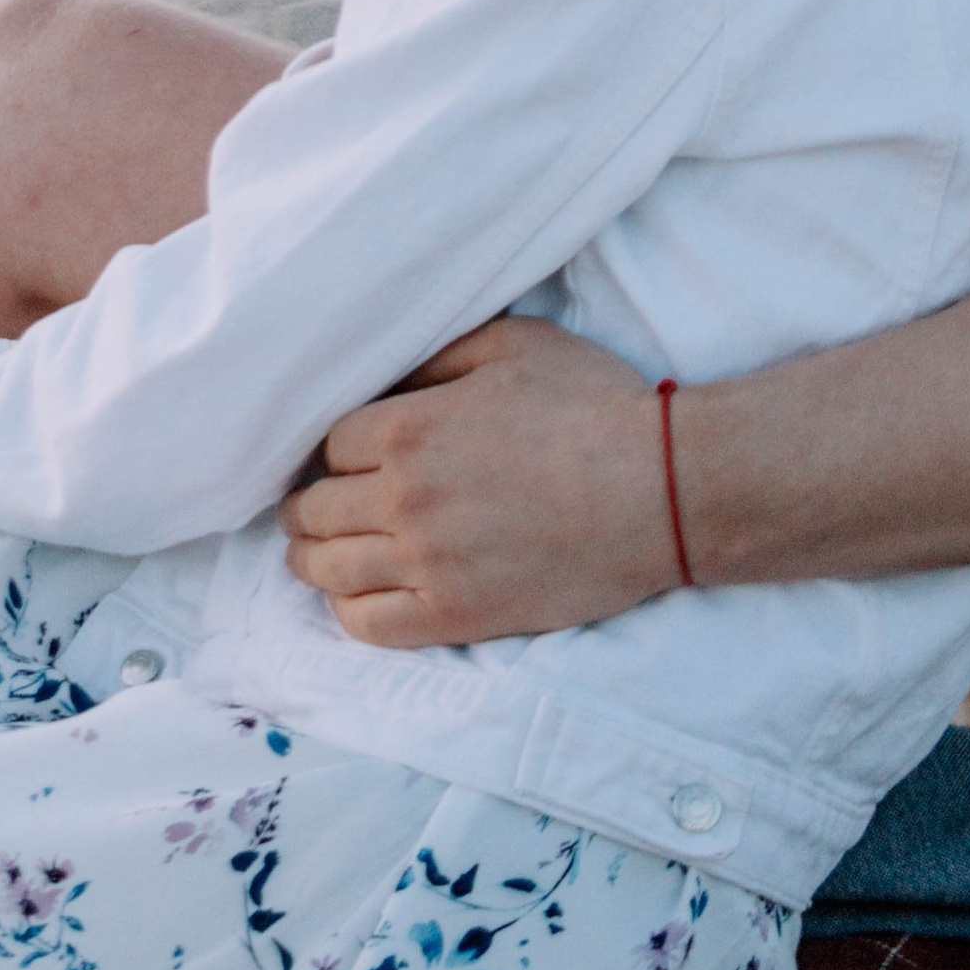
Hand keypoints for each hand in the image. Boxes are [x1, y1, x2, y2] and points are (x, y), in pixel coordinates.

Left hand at [279, 316, 675, 647]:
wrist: (660, 491)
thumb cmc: (593, 405)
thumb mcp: (510, 343)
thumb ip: (436, 355)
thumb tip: (385, 375)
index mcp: (409, 428)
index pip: (330, 444)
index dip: (336, 450)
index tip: (344, 459)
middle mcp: (404, 498)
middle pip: (316, 508)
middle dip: (309, 505)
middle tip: (312, 507)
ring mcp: (428, 563)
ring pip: (329, 570)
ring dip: (311, 559)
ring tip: (312, 553)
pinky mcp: (458, 616)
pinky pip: (370, 625)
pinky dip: (347, 611)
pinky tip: (352, 597)